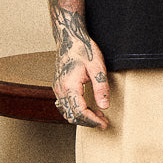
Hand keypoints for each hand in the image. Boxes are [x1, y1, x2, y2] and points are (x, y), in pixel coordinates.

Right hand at [52, 10, 109, 128]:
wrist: (69, 38)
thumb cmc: (83, 49)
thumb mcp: (97, 67)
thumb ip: (101, 87)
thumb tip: (104, 106)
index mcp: (69, 85)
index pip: (80, 112)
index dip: (92, 120)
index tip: (104, 123)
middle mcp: (60, 89)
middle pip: (72, 115)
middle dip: (88, 121)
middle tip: (103, 121)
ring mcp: (57, 88)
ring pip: (67, 112)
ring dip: (81, 117)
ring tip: (97, 115)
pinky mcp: (58, 86)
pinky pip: (64, 105)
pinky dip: (75, 111)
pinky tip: (86, 108)